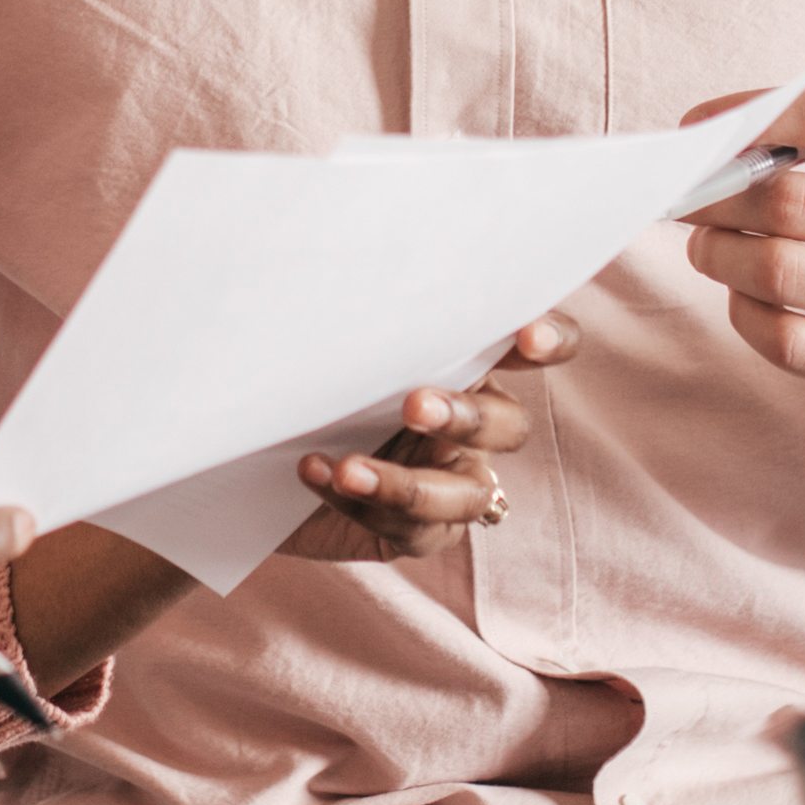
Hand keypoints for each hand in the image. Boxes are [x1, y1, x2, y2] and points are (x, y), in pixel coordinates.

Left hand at [278, 312, 575, 563]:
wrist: (252, 451)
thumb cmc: (301, 375)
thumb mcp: (331, 336)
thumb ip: (364, 317)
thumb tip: (347, 272)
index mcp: (467, 365)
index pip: (533, 348)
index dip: (552, 341)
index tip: (527, 337)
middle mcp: (470, 426)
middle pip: (509, 427)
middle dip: (469, 417)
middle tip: (414, 406)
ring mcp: (447, 484)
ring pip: (466, 495)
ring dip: (409, 484)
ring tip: (349, 469)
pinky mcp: (411, 533)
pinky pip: (408, 528)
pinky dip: (362, 501)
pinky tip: (317, 473)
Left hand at [680, 85, 804, 447]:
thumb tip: (711, 143)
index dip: (749, 117)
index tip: (698, 129)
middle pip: (787, 200)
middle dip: (713, 197)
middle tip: (685, 198)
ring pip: (776, 272)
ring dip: (719, 254)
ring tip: (708, 246)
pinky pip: (785, 339)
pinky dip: (744, 314)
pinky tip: (744, 298)